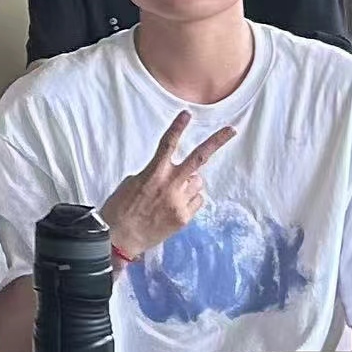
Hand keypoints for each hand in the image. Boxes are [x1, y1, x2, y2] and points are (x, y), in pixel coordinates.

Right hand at [99, 111, 236, 259]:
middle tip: (231, 130)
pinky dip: (189, 200)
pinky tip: (173, 206)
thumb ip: (155, 173)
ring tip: (171, 194)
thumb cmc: (120, 208)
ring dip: (189, 183)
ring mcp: (179, 201)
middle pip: (199, 158)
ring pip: (197, 182)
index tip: (187, 114)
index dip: (178, 128)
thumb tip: (173, 171)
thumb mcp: (132, 183)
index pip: (168, 144)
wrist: (119, 237)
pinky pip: (197, 201)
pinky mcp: (184, 217)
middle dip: (216, 142)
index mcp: (153, 173)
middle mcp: (170, 185)